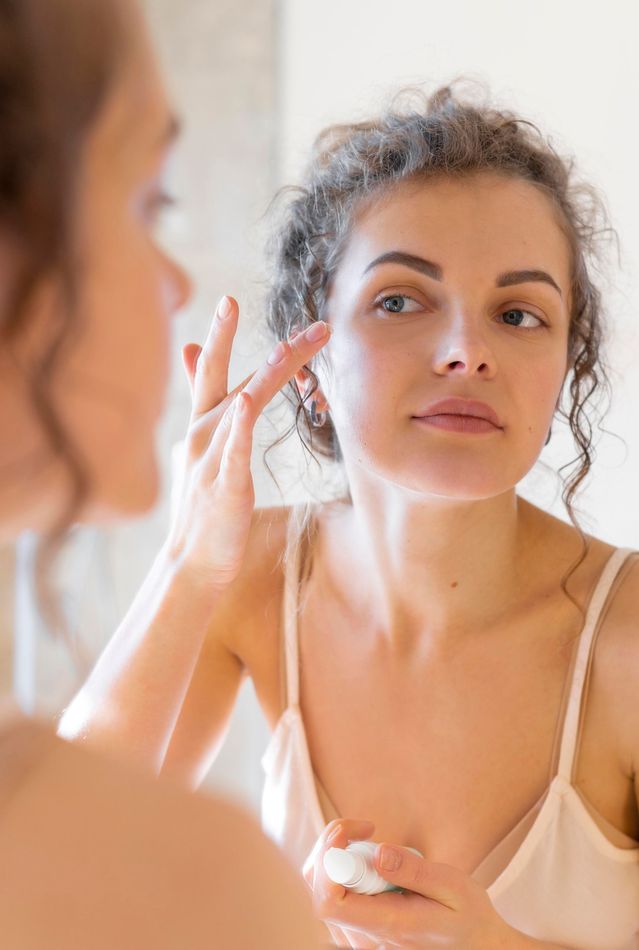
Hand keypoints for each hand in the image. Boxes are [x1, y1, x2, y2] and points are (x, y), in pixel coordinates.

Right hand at [166, 295, 330, 585]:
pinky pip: (233, 452)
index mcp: (201, 426)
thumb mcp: (202, 449)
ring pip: (237, 407)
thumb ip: (206, 405)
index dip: (221, 336)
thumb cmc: (205, 504)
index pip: (212, 373)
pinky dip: (240, 426)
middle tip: (236, 301)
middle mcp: (202, 435)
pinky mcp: (223, 487)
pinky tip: (248, 401)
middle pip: (224, 379)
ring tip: (284, 346)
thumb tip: (191, 354)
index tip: (230, 301)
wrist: (194, 560)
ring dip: (262, 375)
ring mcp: (210, 460)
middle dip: (232, 339)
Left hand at [304, 818, 515, 948]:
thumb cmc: (467, 917)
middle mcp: (365, 938)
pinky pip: (334, 894)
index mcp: (387, 927)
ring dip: (336, 854)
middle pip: (319, 889)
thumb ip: (414, 872)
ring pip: (322, 889)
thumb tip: (378, 853)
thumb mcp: (452, 887)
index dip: (327, 861)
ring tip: (370, 841)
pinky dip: (341, 866)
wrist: (474, 945)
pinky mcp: (359, 929)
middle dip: (331, 846)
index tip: (349, 831)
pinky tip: (369, 858)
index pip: (330, 902)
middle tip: (366, 828)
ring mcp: (359, 937)